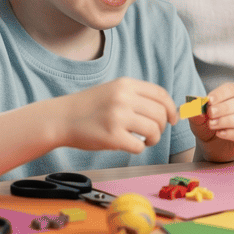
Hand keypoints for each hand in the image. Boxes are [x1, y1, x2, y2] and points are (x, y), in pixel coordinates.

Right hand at [58, 77, 177, 153]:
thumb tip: (166, 108)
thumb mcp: (114, 90)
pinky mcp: (111, 136)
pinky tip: (131, 145)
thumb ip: (137, 95)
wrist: (61, 118)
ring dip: (153, 139)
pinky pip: (139, 146)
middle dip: (162, 127)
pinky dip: (139, 148)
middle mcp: (123, 98)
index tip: (173, 119)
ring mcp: (118, 117)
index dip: (171, 109)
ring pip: (154, 130)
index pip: (161, 95)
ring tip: (144, 140)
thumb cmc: (90, 107)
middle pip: (160, 114)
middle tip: (153, 133)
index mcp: (126, 84)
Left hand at [191, 83, 233, 160]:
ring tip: (212, 124)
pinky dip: (231, 133)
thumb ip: (197, 113)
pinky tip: (220, 133)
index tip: (209, 100)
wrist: (212, 147)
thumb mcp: (199, 119)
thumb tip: (196, 108)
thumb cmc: (209, 127)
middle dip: (224, 107)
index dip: (221, 94)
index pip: (233, 89)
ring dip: (227, 121)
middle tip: (211, 113)